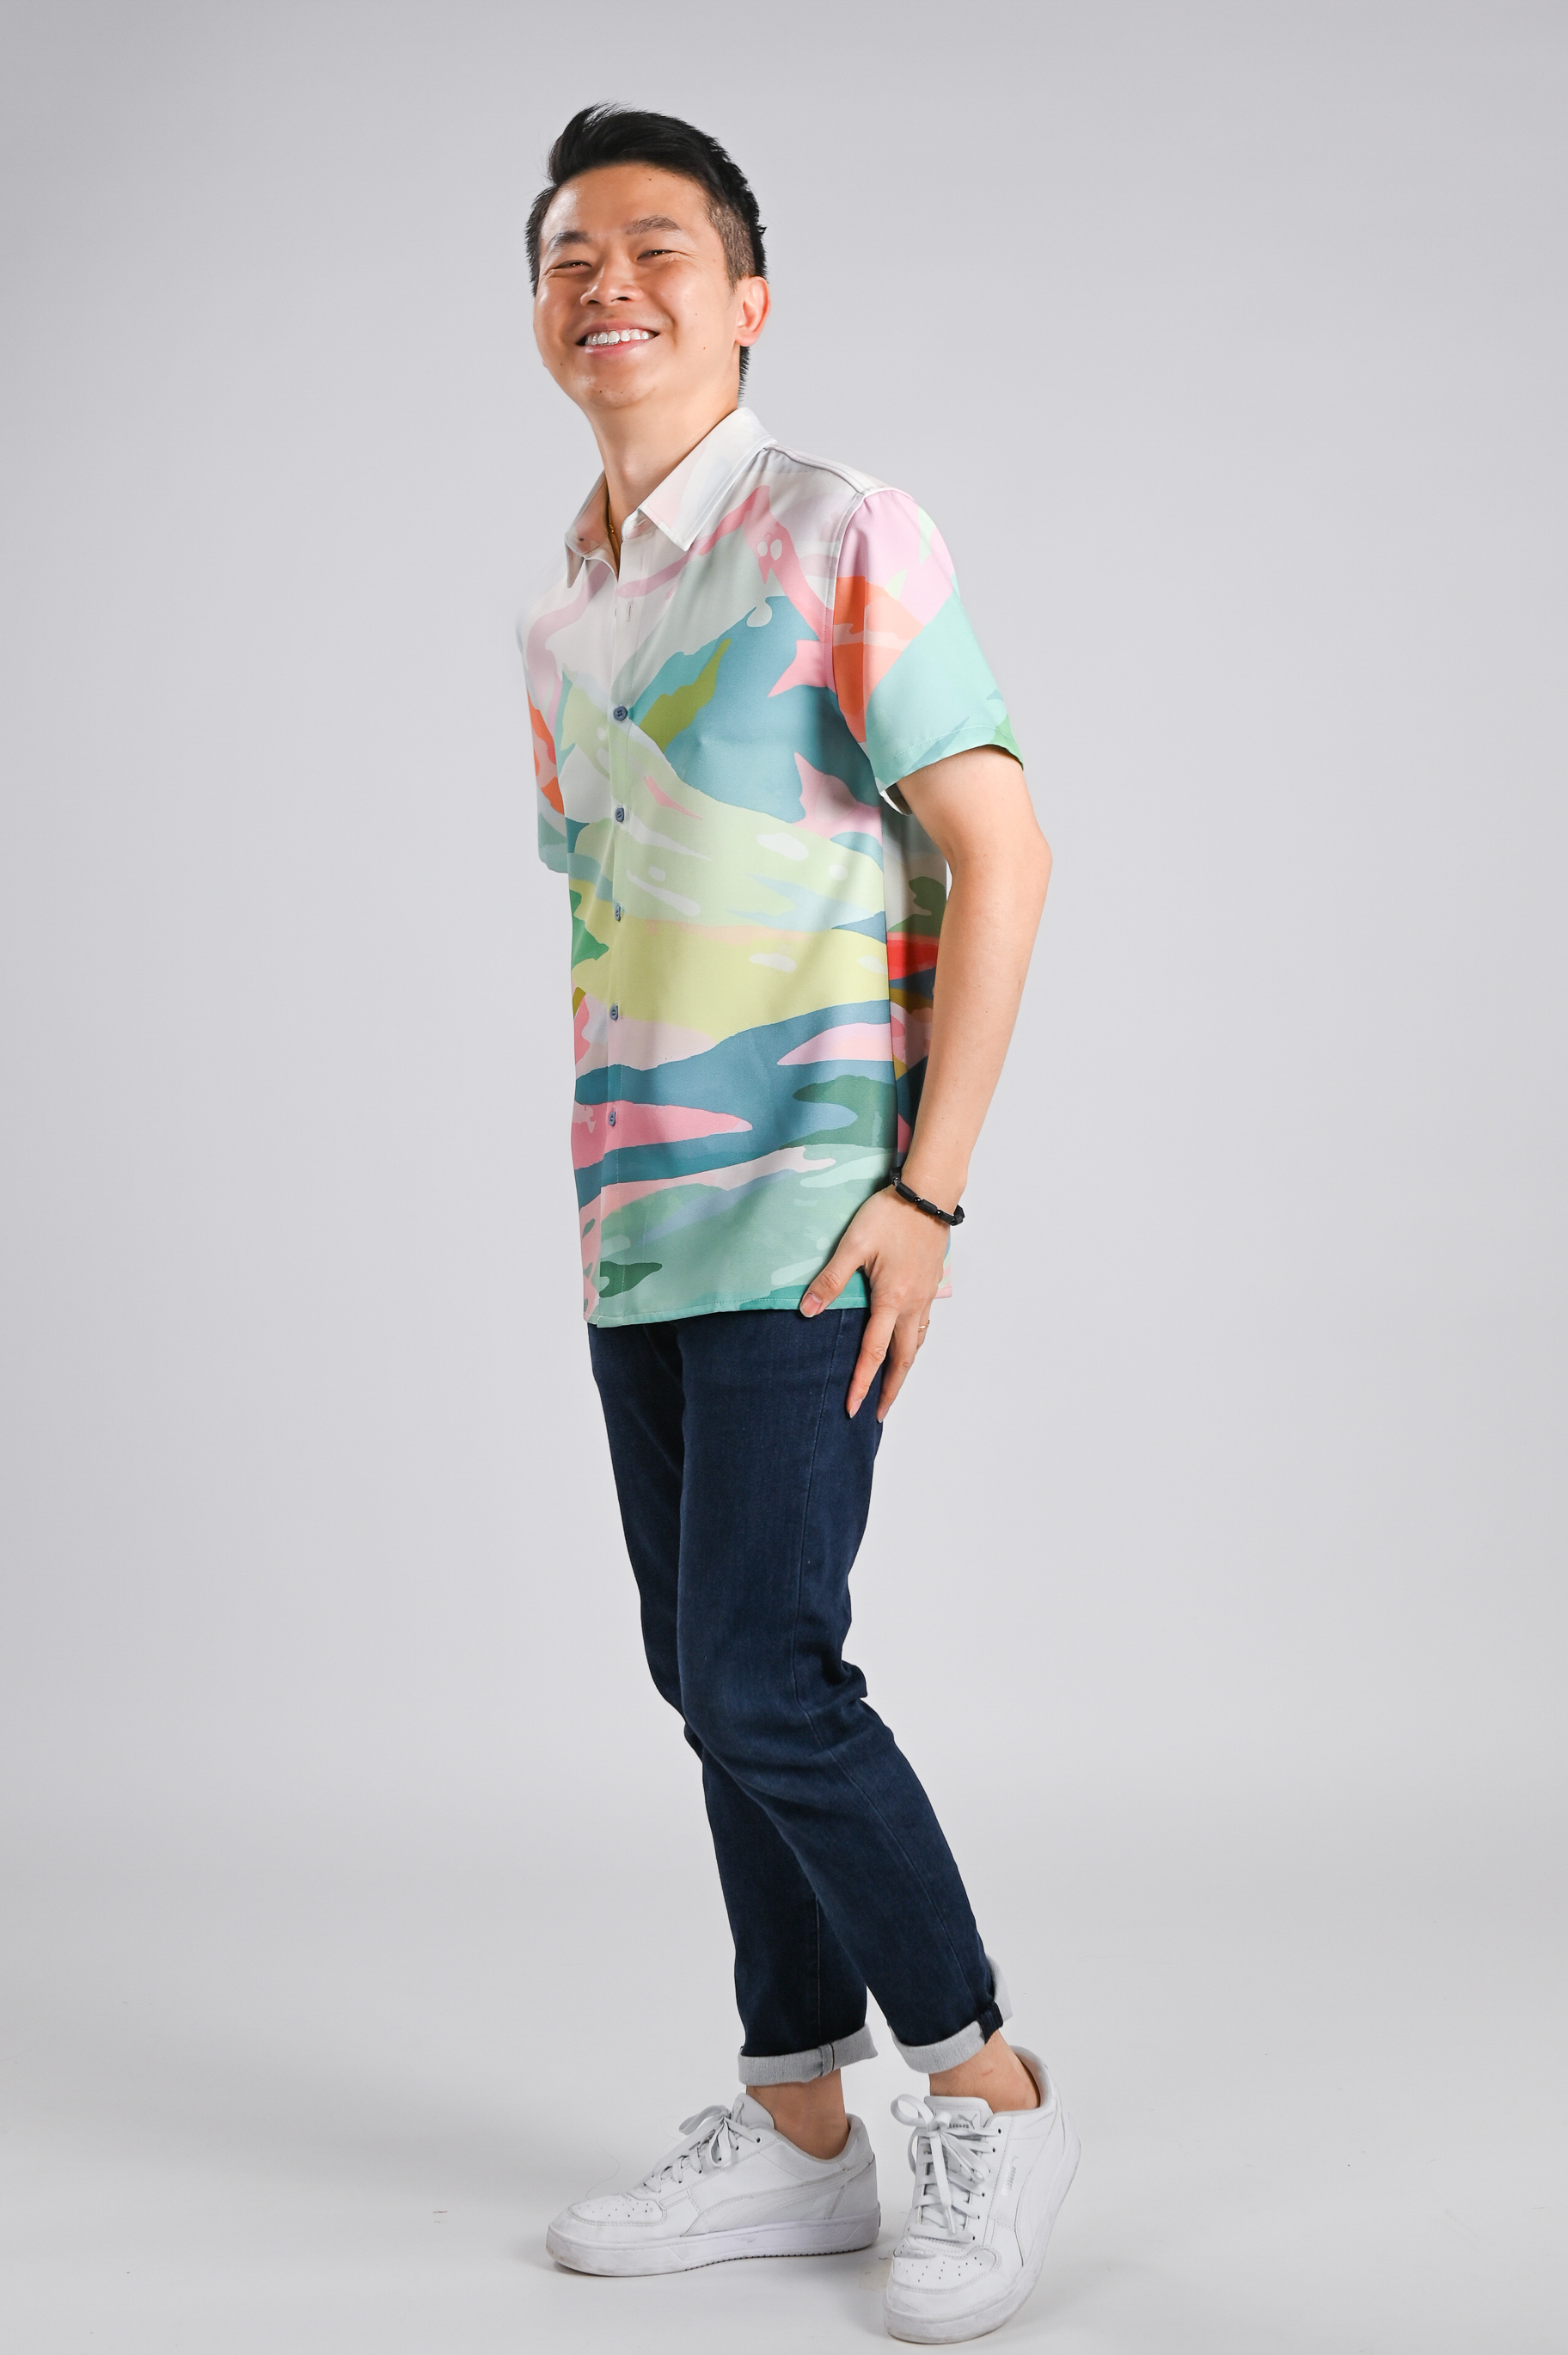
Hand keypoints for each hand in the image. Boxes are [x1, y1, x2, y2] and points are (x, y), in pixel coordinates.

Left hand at [799, 1187, 948, 1419]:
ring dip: (904, 1369)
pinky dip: (914, 1345)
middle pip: (903, 1359)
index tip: (854, 1408)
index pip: (874, 1352)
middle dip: (890, 1389)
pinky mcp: (931, 1285)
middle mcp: (913, 1304)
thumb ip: (831, 1278)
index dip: (862, 1383)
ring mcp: (925, 1296)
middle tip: (879, 1413)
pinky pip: (924, 1326)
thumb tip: (808, 1310)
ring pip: (916, 1344)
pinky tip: (908, 1344)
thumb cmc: (890, 1215)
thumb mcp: (853, 1244)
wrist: (929, 1194)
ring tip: (892, 1386)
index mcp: (892, 1299)